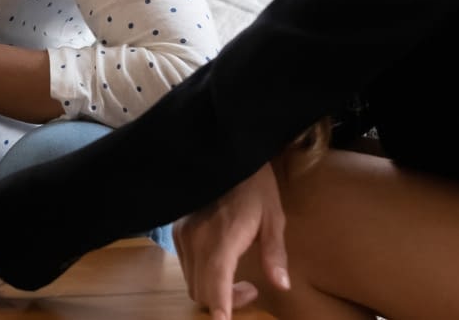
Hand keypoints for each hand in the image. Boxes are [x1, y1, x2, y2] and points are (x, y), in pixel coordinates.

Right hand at [174, 162, 291, 319]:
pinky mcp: (177, 231)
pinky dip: (203, 275)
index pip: (214, 283)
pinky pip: (186, 267)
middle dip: (224, 302)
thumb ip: (274, 253)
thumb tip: (280, 285)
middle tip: (250, 291)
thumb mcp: (274, 217)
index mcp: (222, 238)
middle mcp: (196, 239)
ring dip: (213, 290)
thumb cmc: (256, 185)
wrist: (226, 155)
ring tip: (238, 280)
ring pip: (191, 282)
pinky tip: (221, 264)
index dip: (220, 307)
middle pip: (201, 291)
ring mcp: (183, 235)